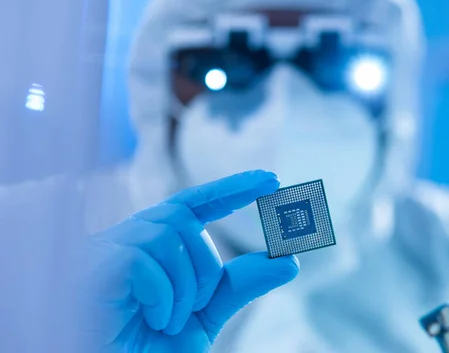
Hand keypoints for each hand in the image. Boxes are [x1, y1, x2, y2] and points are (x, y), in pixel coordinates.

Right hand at [81, 170, 298, 351]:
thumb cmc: (151, 348)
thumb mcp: (206, 315)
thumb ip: (240, 285)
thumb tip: (288, 260)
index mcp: (155, 244)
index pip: (195, 202)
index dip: (232, 187)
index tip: (271, 180)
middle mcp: (128, 238)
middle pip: (183, 217)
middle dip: (206, 265)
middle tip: (197, 307)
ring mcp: (105, 250)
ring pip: (165, 234)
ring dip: (185, 285)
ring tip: (171, 321)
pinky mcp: (90, 267)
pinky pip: (141, 258)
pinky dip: (162, 294)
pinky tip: (156, 319)